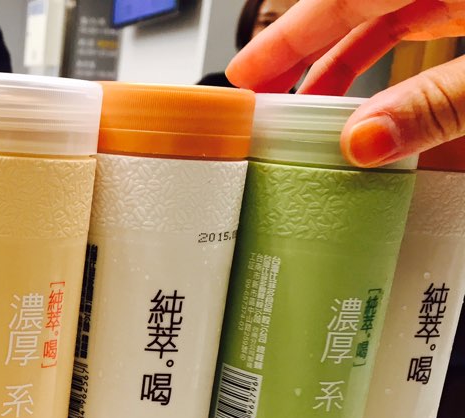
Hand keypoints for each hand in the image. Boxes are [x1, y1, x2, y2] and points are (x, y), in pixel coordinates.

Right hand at [226, 0, 464, 166]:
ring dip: (337, 63)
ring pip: (378, 18)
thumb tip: (365, 141)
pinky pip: (413, 24)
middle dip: (298, 55)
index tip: (244, 75)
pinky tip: (365, 98)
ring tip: (306, 108)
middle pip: (346, 7)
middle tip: (261, 100)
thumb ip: (434, 104)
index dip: (281, 38)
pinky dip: (380, 60)